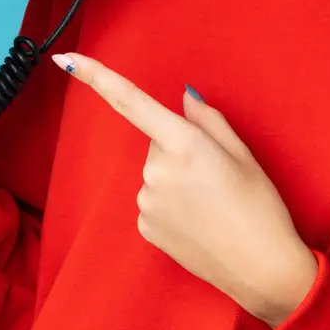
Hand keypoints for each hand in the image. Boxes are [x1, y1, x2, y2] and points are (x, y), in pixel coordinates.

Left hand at [51, 52, 317, 326]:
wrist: (262, 269)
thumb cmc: (261, 208)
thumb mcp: (243, 154)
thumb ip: (207, 120)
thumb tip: (183, 99)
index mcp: (184, 144)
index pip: (131, 102)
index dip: (96, 78)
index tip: (67, 60)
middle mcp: (157, 171)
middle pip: (159, 144)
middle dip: (181, 150)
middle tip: (216, 176)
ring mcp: (147, 202)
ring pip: (157, 175)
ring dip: (177, 181)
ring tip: (212, 205)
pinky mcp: (145, 228)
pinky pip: (154, 203)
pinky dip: (173, 207)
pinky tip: (199, 223)